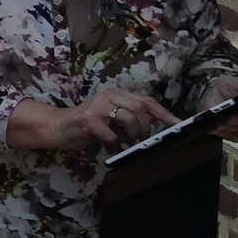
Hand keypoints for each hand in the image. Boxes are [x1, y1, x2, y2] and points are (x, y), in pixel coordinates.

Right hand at [9, 89, 180, 150]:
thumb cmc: (87, 126)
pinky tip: (107, 143)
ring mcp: (98, 105)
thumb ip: (129, 118)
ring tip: (125, 142)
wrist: (58, 127)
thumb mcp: (112, 119)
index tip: (179, 125)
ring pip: (129, 118)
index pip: (147, 101)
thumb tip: (154, 128)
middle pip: (141, 108)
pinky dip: (113, 142)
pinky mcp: (89, 118)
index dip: (164, 114)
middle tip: (140, 140)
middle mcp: (109, 94)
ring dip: (131, 135)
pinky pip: (111, 134)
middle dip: (145, 128)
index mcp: (117, 94)